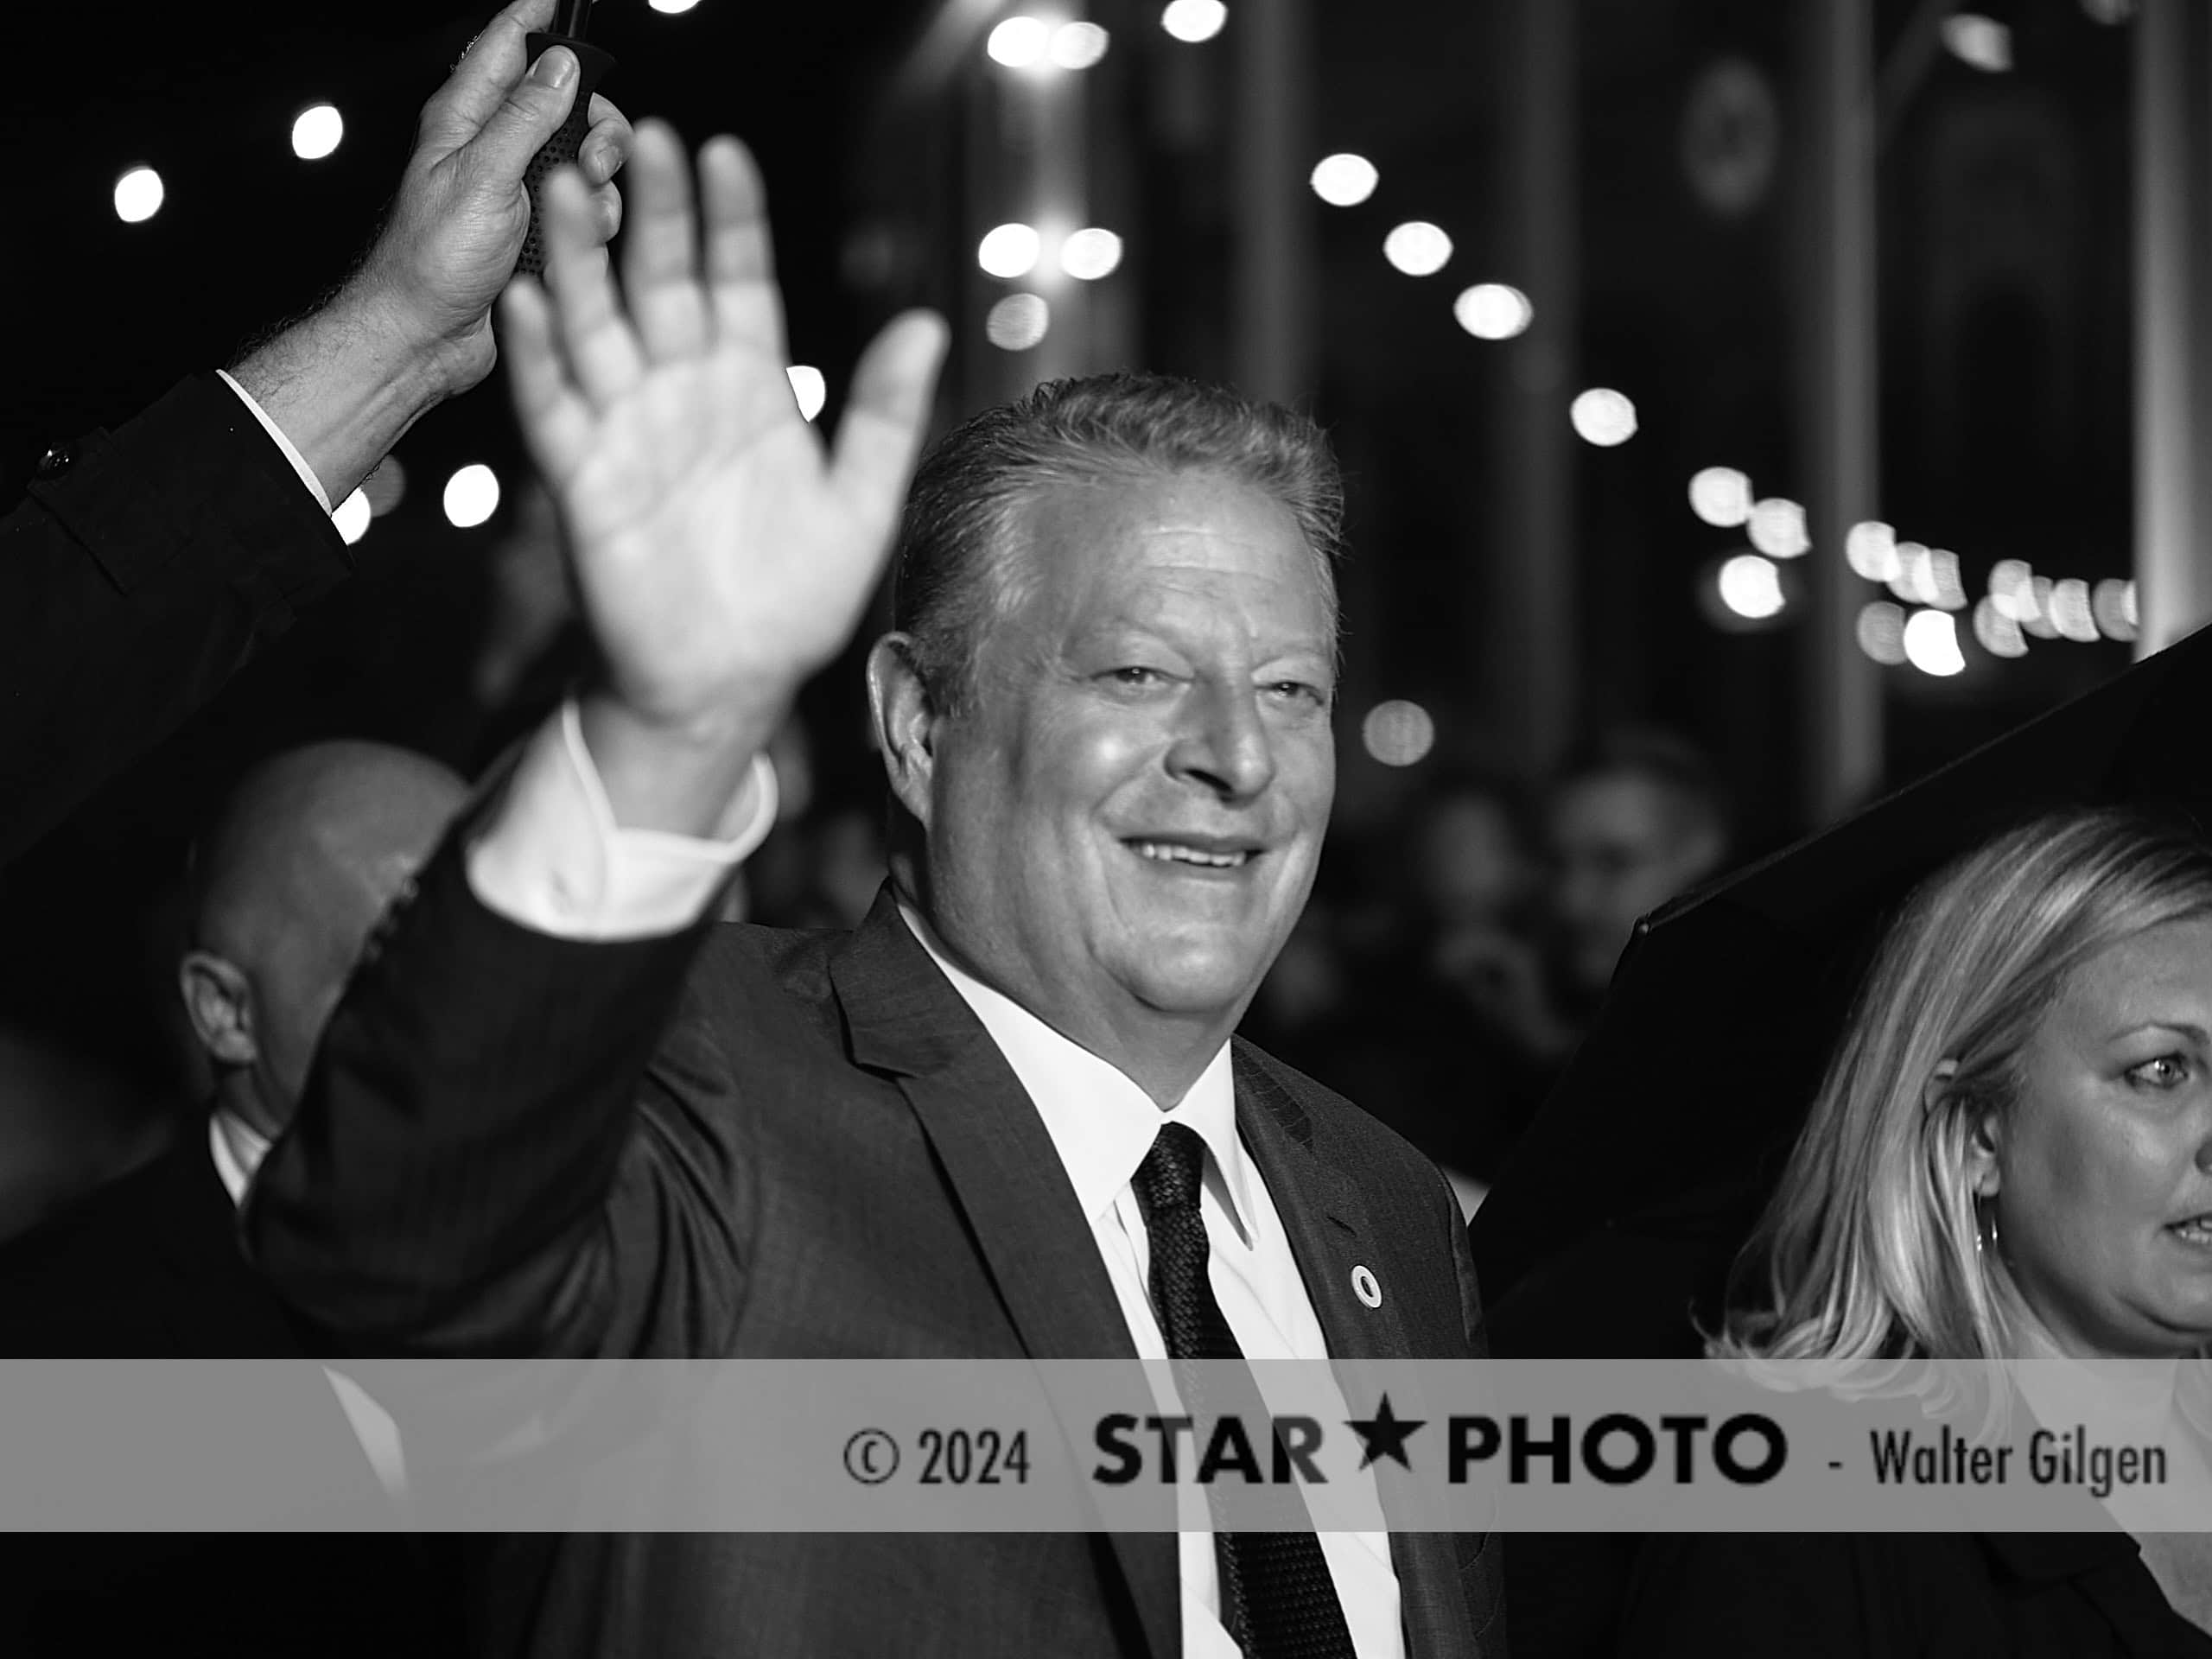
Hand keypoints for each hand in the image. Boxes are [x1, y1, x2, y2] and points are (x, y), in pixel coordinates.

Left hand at [352, 0, 633, 396]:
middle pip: (566, 104)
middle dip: (595, 127)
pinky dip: (592, 225)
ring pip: (585, 159)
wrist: (427, 336)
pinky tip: (576, 246)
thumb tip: (560, 64)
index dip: (537, 16)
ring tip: (580, 214)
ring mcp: (516, 189)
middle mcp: (493, 147)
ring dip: (597, 185)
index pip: (504, 43)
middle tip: (593, 159)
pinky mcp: (535, 229)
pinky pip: (585, 210)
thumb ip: (526, 117)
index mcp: (466, 119)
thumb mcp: (484, 177)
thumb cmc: (432, 262)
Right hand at [502, 121, 946, 749]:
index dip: (731, 221)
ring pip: (596, 326)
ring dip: (577, 260)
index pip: (739, 282)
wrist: (732, 683)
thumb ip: (885, 415)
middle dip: (654, 214)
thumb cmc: (796, 596)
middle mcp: (684, 394)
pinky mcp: (584, 482)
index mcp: (753, 387)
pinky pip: (554, 410)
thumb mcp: (861, 503)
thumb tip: (929, 325)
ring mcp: (629, 432)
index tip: (726, 154)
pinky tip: (527, 301)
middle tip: (647, 139)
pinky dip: (538, 357)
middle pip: (663, 283)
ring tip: (566, 188)